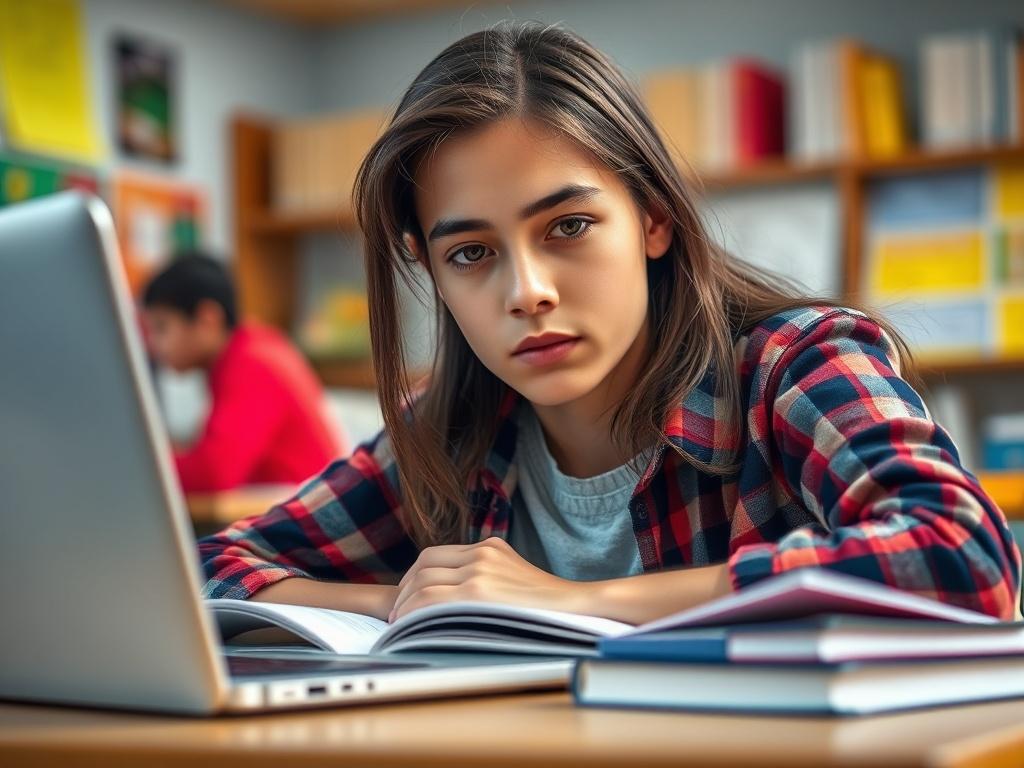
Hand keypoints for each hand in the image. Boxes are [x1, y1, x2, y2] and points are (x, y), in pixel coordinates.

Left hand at [389, 537, 585, 621]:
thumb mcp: (514, 577)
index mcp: (488, 547)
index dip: (414, 577)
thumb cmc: (547, 603)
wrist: (577, 605)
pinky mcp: (480, 590)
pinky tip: (411, 627)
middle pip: (424, 565)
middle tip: (397, 614)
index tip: (408, 596)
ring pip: (423, 582)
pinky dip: (414, 612)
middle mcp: (482, 553)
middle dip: (405, 590)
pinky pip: (432, 599)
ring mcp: (480, 569)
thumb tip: (452, 598)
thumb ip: (487, 577)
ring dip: (405, 605)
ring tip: (401, 624)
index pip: (435, 555)